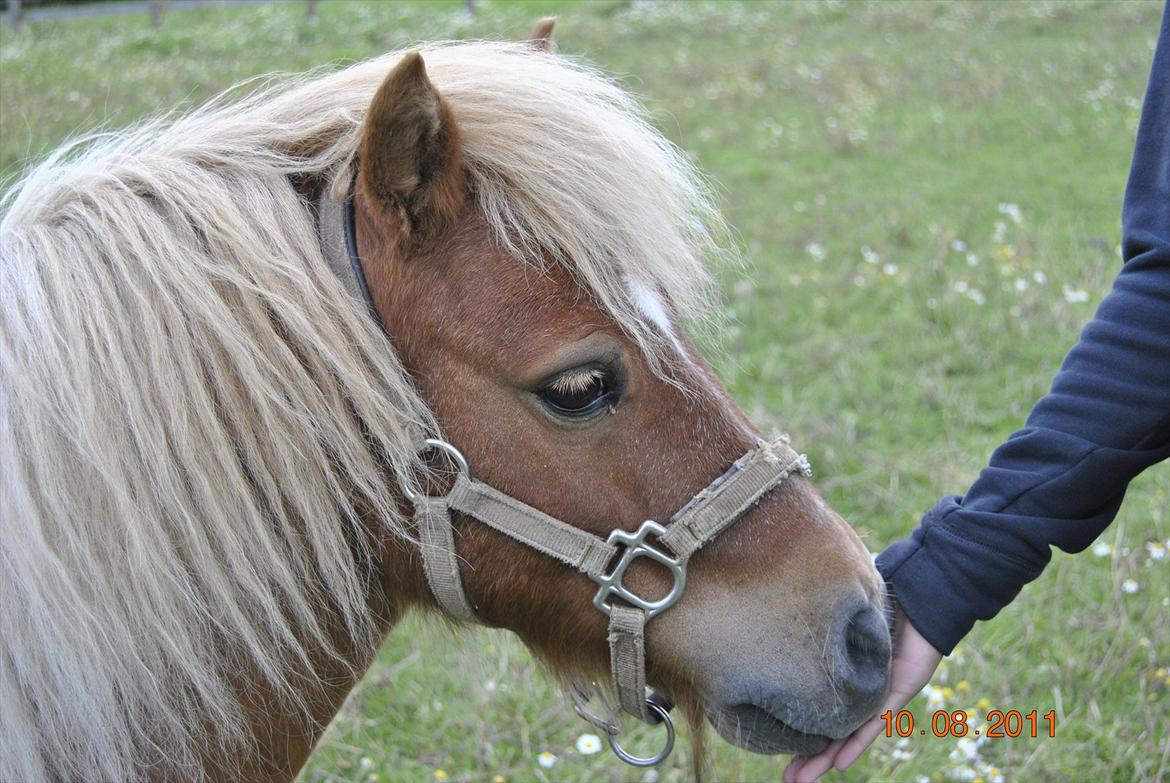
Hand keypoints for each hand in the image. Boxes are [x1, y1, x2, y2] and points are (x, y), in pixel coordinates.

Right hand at [782, 608, 942, 782]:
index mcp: (842, 676)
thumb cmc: (880, 599)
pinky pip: (873, 724)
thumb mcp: (840, 619)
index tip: (776, 747)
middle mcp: (857, 692)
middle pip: (828, 731)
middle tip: (787, 780)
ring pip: (846, 735)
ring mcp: (876, 696)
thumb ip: (820, 629)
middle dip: (807, 757)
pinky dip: (855, 743)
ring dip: (824, 759)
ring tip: (799, 780)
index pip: (816, 708)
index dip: (797, 729)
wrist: (920, 599)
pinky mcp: (897, 694)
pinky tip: (838, 763)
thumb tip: (783, 619)